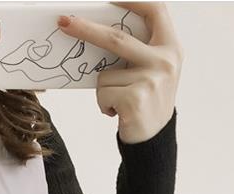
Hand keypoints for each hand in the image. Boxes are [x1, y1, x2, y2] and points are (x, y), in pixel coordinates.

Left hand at [56, 2, 182, 143]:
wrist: (154, 140)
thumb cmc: (147, 101)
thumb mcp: (152, 70)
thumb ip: (139, 49)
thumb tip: (97, 30)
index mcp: (171, 47)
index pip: (154, 8)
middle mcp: (165, 60)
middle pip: (116, 37)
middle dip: (85, 29)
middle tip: (63, 22)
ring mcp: (151, 80)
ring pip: (104, 74)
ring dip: (103, 90)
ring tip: (119, 101)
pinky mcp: (136, 99)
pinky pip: (102, 93)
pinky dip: (103, 104)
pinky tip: (118, 113)